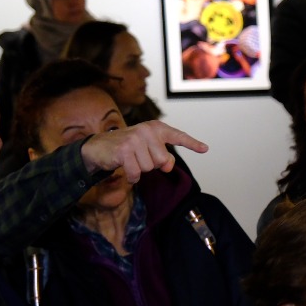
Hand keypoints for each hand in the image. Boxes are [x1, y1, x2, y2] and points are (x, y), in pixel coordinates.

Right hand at [81, 121, 207, 182]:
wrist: (99, 147)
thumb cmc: (128, 149)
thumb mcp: (148, 151)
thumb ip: (164, 157)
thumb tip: (168, 166)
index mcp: (156, 128)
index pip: (178, 136)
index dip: (192, 144)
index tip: (205, 149)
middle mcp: (147, 130)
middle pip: (163, 161)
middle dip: (152, 164)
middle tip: (139, 157)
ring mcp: (135, 139)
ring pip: (150, 168)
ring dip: (140, 169)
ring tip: (131, 160)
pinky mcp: (124, 150)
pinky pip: (136, 173)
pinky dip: (132, 176)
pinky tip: (125, 168)